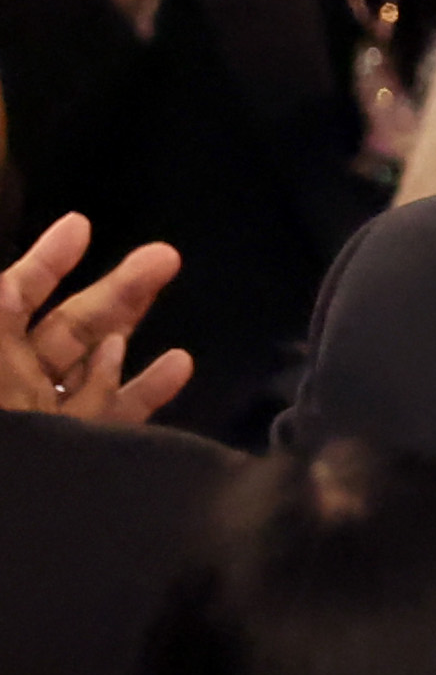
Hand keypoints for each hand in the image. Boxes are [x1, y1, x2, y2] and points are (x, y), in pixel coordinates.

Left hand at [0, 214, 194, 423]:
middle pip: (72, 327)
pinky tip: (179, 362)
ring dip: (129, 323)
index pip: (15, 298)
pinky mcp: (85, 450)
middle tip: (166, 256)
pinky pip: (119, 414)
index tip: (81, 224)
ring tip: (161, 292)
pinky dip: (149, 388)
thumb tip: (7, 278)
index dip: (46, 262)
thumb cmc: (1, 441)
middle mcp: (18, 381)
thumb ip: (0, 312)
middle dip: (118, 288)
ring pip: (98, 363)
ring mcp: (53, 419)